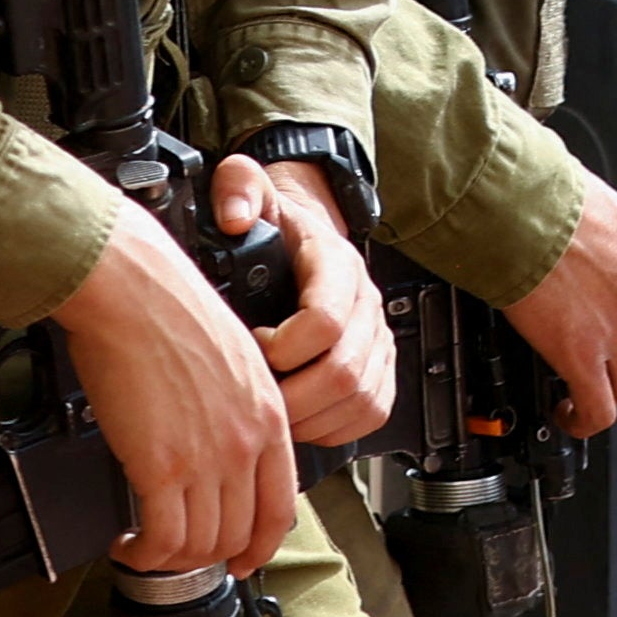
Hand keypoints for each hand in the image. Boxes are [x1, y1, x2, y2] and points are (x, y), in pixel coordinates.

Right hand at [48, 194, 297, 577]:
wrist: (135, 294)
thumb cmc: (174, 316)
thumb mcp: (235, 365)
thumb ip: (239, 414)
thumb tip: (219, 458)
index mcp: (271, 417)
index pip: (281, 507)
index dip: (260, 546)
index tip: (241, 559)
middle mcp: (247, 443)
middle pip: (239, 533)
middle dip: (206, 556)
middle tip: (175, 554)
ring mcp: (208, 458)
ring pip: (201, 544)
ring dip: (170, 559)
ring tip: (143, 548)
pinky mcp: (161, 467)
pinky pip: (163, 539)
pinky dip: (144, 554)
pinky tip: (127, 543)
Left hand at [228, 156, 393, 447]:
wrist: (307, 233)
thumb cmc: (277, 224)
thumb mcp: (250, 191)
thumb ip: (239, 189)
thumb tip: (235, 217)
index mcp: (339, 267)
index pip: (327, 321)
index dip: (284, 348)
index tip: (253, 345)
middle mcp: (368, 305)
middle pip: (345, 373)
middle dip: (291, 398)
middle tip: (253, 398)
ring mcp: (378, 339)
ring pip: (361, 399)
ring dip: (311, 418)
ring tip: (271, 411)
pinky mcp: (380, 367)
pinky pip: (372, 412)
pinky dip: (334, 427)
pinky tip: (301, 417)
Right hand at [499, 175, 616, 434]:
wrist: (520, 211)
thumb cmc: (549, 200)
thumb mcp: (606, 213)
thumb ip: (611, 245)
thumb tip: (590, 254)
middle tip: (609, 368)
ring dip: (611, 394)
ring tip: (587, 394)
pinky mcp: (584, 355)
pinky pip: (599, 408)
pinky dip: (586, 420)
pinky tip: (569, 413)